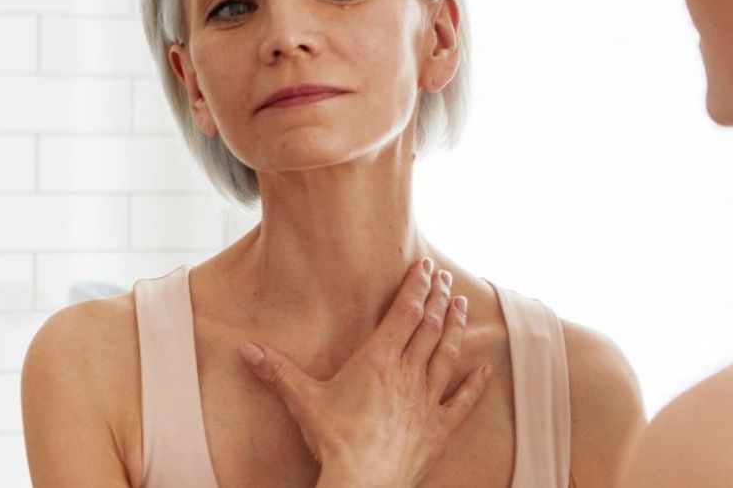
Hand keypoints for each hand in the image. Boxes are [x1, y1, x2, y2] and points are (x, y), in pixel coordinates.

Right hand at [240, 259, 492, 487]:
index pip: (404, 314)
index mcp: (378, 361)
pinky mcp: (437, 429)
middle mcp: (407, 374)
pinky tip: (485, 370)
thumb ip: (277, 372)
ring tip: (462, 305)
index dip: (416, 287)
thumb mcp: (302, 401)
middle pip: (429, 327)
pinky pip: (462, 402)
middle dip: (438, 298)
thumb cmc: (334, 441)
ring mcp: (426, 401)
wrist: (363, 482)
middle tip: (444, 278)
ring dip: (456, 328)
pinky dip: (475, 385)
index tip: (425, 267)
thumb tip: (246, 349)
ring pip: (447, 355)